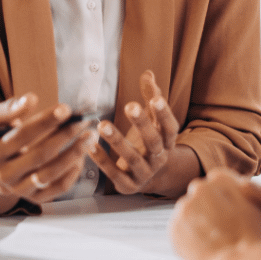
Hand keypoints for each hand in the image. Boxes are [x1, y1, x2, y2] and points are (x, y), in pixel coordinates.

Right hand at [0, 95, 98, 213]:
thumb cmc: (0, 139)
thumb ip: (10, 109)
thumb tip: (30, 99)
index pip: (22, 135)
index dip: (45, 121)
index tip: (66, 108)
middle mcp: (5, 175)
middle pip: (40, 155)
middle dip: (65, 135)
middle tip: (84, 121)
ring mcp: (20, 189)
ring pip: (51, 174)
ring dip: (74, 154)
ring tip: (90, 137)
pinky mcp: (35, 198)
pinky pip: (59, 187)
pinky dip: (73, 171)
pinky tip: (82, 155)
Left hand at [88, 70, 199, 195]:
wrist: (147, 177)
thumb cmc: (147, 141)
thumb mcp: (152, 121)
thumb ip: (150, 97)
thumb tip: (148, 73)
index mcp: (167, 141)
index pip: (170, 127)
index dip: (164, 114)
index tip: (155, 99)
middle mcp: (159, 158)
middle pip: (153, 142)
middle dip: (142, 124)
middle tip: (130, 105)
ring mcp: (144, 174)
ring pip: (133, 159)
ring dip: (117, 141)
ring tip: (103, 124)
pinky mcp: (128, 186)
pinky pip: (114, 173)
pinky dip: (102, 160)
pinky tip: (90, 146)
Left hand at [169, 169, 260, 259]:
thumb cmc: (260, 238)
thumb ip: (249, 198)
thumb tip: (246, 195)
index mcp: (221, 178)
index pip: (216, 183)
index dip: (223, 200)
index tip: (227, 213)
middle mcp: (200, 188)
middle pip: (199, 196)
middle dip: (207, 210)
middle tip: (220, 229)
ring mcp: (185, 208)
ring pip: (188, 215)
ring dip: (196, 225)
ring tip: (213, 243)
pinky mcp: (174, 229)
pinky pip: (179, 233)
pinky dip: (187, 241)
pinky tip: (203, 250)